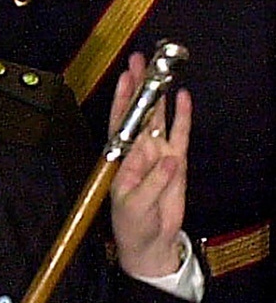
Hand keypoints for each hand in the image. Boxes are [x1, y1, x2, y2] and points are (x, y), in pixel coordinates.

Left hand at [110, 52, 192, 277]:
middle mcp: (138, 151)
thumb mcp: (134, 206)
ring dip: (160, 95)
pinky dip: (183, 116)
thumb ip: (152, 183)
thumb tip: (170, 161)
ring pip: (159, 118)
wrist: (149, 242)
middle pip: (139, 112)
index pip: (120, 122)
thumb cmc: (132, 225)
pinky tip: (183, 97)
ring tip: (161, 70)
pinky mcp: (177, 163)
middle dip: (139, 87)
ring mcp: (158, 155)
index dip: (122, 99)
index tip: (125, 77)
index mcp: (120, 158)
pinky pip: (180, 135)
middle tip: (141, 60)